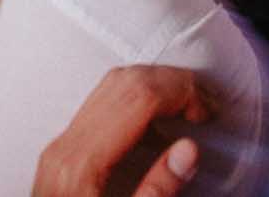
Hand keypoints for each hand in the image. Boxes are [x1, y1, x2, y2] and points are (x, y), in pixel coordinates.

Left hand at [32, 66, 213, 196]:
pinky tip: (157, 125)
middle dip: (173, 83)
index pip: (138, 98)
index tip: (208, 113)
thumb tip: (188, 149)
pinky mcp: (62, 152)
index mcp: (82, 164)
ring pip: (111, 86)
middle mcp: (66, 146)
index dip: (180, 93)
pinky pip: (101, 104)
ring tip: (188, 110)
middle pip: (126, 82)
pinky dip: (135, 100)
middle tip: (206, 106)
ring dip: (155, 86)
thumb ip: (157, 192)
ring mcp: (60, 146)